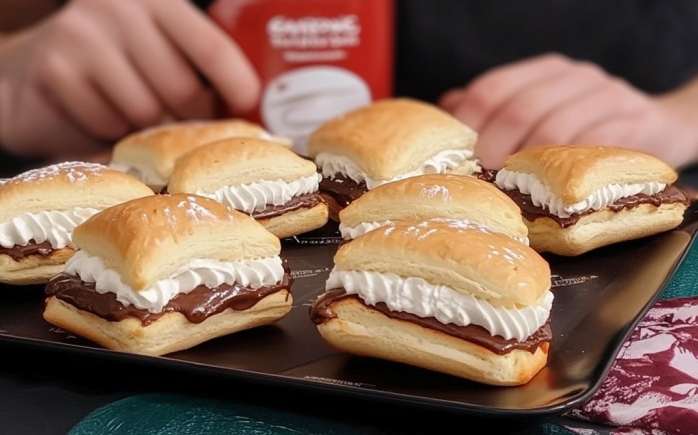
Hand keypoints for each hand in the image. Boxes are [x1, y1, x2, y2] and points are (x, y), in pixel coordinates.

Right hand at [0, 0, 259, 156]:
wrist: (33, 74)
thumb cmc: (114, 70)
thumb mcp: (158, 54)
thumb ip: (196, 68)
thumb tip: (253, 112)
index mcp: (158, 2)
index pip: (212, 46)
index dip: (237, 83)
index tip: (247, 105)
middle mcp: (120, 8)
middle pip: (183, 90)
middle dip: (187, 118)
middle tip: (178, 122)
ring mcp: (83, 35)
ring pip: (146, 112)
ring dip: (144, 129)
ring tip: (132, 115)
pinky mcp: (56, 69)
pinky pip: (108, 124)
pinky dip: (109, 133)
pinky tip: (99, 115)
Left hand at [440, 53, 697, 168]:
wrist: (659, 126)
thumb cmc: (585, 127)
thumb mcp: (541, 113)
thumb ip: (495, 112)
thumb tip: (445, 114)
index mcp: (542, 71)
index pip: (492, 89)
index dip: (468, 124)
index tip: (453, 158)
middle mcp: (571, 76)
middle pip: (519, 109)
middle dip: (493, 149)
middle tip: (480, 180)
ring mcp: (604, 95)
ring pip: (555, 129)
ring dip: (527, 163)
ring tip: (510, 189)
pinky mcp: (633, 122)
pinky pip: (593, 147)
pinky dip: (567, 170)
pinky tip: (550, 188)